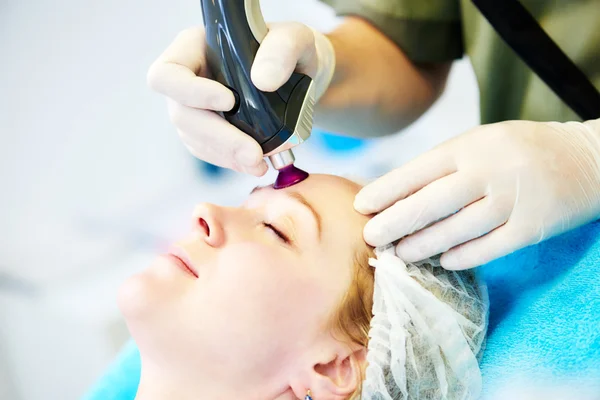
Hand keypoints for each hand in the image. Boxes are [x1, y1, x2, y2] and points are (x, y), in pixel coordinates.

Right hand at [147, 24, 334, 175]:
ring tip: (260, 163)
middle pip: (181, 115)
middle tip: (254, 154)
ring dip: (227, 155)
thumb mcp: (296, 39)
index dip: (190, 92)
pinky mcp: (208, 131)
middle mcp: (188, 79)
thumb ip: (282, 50)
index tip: (230, 101)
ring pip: (195, 139)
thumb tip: (262, 80)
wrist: (302, 77)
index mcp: (195, 47)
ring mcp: (194, 108)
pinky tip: (254, 164)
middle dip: (218, 138)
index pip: (168, 73)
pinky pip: (209, 152)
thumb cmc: (292, 50)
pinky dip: (232, 161)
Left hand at [354, 119, 599, 268]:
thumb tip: (397, 194)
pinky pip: (489, 248)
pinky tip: (443, 261)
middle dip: (395, 222)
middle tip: (370, 237)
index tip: (361, 205)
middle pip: (432, 203)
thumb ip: (445, 164)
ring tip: (400, 254)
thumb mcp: (481, 142)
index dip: (386, 190)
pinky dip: (463, 256)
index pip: (419, 170)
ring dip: (423, 245)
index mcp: (471, 145)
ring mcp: (512, 200)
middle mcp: (489, 171)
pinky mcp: (532, 227)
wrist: (588, 159)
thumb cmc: (519, 150)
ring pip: (457, 230)